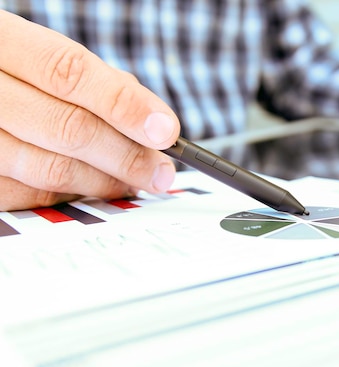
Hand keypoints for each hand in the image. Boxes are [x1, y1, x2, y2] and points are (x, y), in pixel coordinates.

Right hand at [0, 11, 179, 210]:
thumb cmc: (15, 70)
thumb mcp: (44, 54)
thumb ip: (98, 82)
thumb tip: (154, 124)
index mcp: (0, 43)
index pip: (69, 73)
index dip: (125, 105)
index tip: (166, 131)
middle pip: (68, 128)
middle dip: (128, 156)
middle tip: (162, 172)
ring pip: (51, 169)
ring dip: (105, 182)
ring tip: (134, 182)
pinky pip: (29, 195)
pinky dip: (71, 194)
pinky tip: (93, 186)